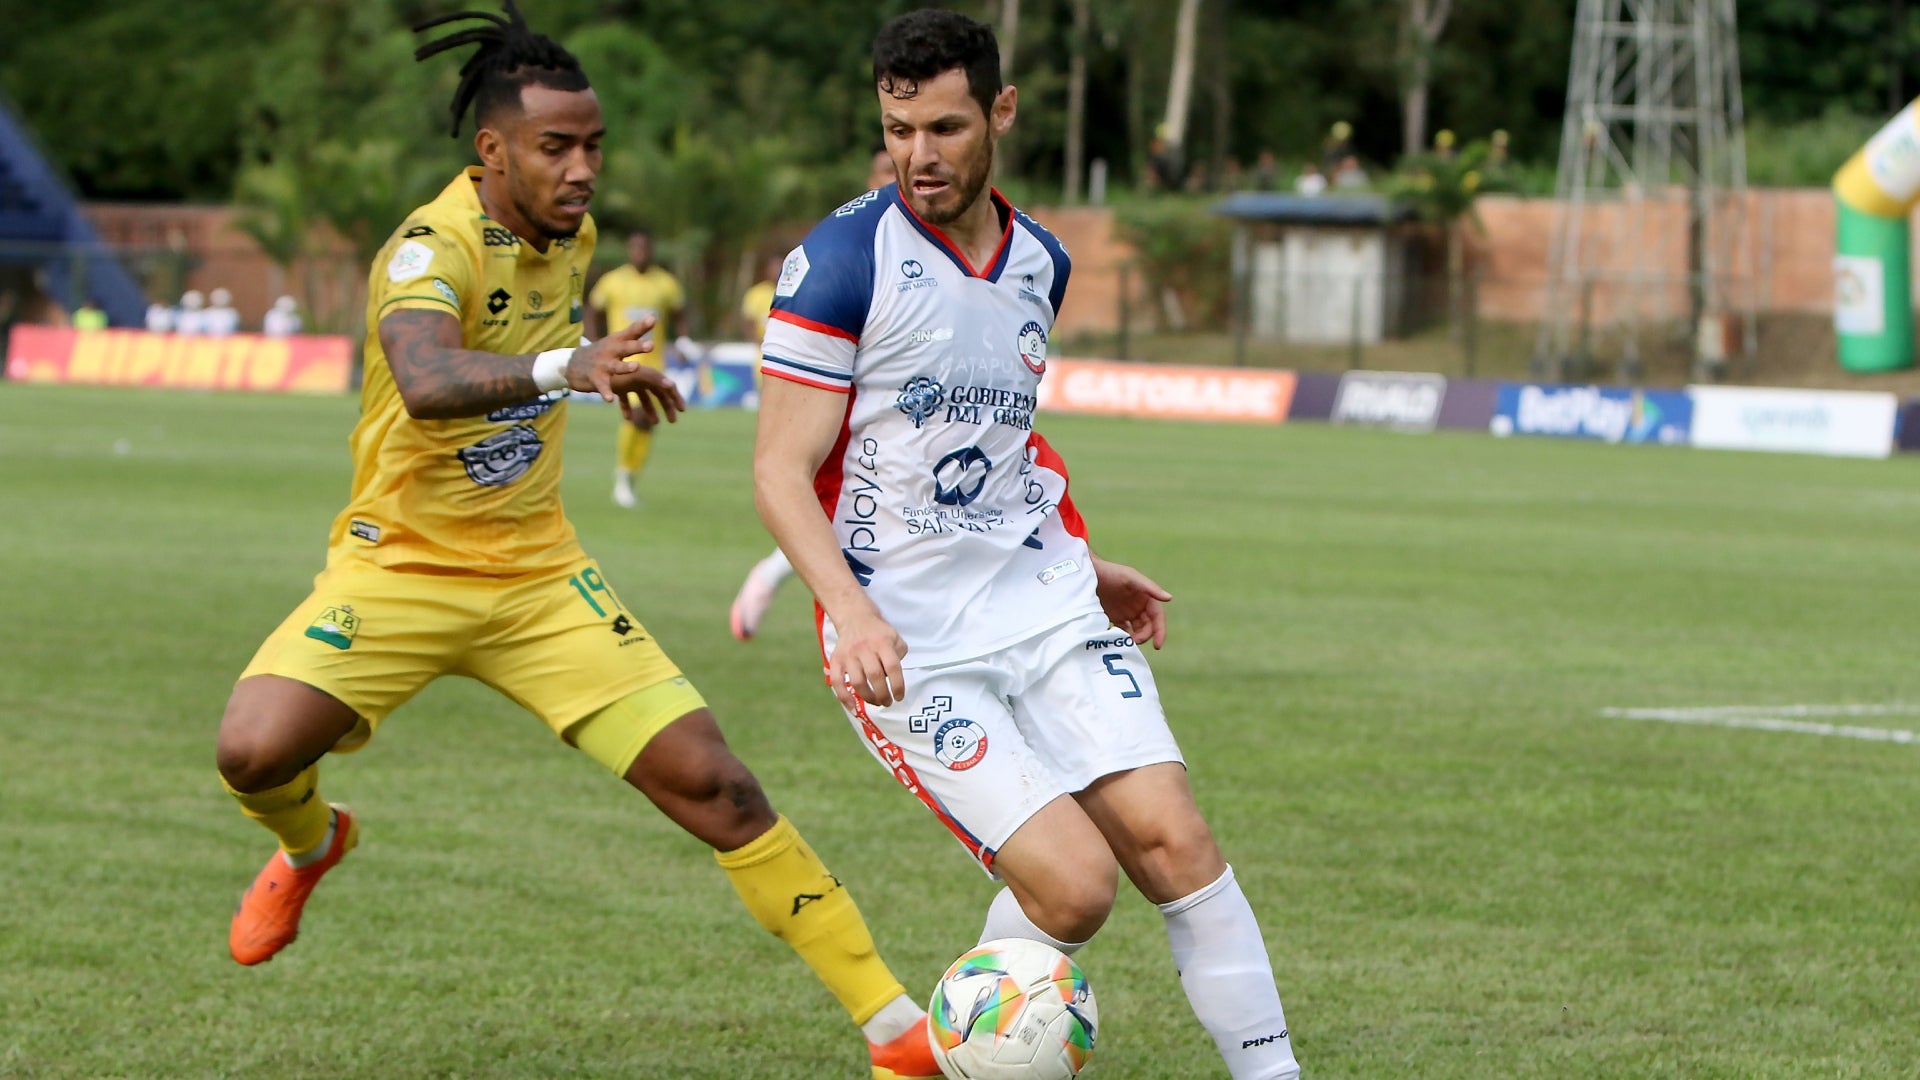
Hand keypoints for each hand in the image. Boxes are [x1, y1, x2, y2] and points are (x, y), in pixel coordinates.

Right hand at [568, 317, 684, 423]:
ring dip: (625, 367)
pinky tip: (610, 399)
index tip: (653, 319)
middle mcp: (611, 351)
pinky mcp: (595, 378)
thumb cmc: (602, 351)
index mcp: (618, 341)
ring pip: (616, 367)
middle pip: (626, 348)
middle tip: (651, 345)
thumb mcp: (616, 339)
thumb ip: (635, 330)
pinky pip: (602, 386)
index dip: (642, 326)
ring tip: (636, 367)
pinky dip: (605, 392)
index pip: (632, 331)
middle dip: (637, 346)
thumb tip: (653, 316)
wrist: (571, 364)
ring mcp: (602, 364)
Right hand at [828, 606, 908, 710]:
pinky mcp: (836, 660)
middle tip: (888, 702)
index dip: (897, 685)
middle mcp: (865, 648)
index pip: (892, 666)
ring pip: (857, 681)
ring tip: (876, 702)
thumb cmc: (879, 633)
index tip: (899, 697)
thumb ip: (899, 656)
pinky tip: (852, 707)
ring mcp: (848, 654)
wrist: (855, 618)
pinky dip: (843, 696)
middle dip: (883, 694)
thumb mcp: (895, 638)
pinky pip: (837, 681)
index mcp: (882, 643)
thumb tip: (894, 678)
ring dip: (868, 697)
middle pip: (875, 676)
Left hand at [1093, 557, 1170, 649]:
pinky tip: (1117, 640)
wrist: (1089, 574)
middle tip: (1135, 641)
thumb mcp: (1130, 578)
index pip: (1157, 616)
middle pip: (1148, 626)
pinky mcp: (1115, 618)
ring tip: (1126, 642)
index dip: (1160, 630)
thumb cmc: (1111, 572)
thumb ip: (1150, 588)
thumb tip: (1169, 598)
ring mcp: (1127, 612)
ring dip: (1135, 638)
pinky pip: (1123, 631)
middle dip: (1145, 635)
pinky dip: (1123, 637)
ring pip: (1137, 630)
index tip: (1157, 645)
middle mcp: (1139, 606)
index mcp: (1146, 597)